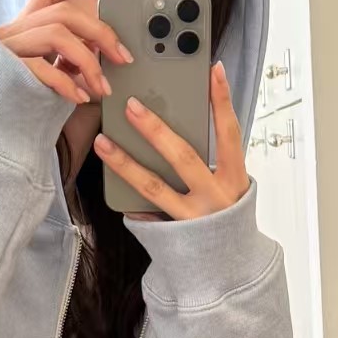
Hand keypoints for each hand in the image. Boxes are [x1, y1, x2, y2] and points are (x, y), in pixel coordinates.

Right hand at [0, 0, 133, 104]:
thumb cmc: (17, 99)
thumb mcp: (47, 72)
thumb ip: (67, 58)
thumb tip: (100, 53)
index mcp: (25, 25)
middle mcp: (14, 29)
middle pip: (63, 12)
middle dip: (99, 32)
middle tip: (123, 57)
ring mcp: (7, 48)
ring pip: (56, 33)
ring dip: (88, 61)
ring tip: (103, 88)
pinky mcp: (5, 69)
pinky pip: (42, 66)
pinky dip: (67, 82)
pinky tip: (80, 98)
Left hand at [93, 61, 249, 221]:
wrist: (230, 267)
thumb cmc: (225, 215)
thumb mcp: (228, 184)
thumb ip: (211, 157)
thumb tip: (176, 122)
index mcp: (235, 179)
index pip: (229, 134)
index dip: (222, 102)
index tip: (214, 70)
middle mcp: (215, 197)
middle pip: (184, 157)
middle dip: (157, 129)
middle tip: (131, 105)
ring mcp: (193, 217)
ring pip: (153, 187)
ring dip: (125, 162)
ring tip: (103, 141)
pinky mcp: (173, 235)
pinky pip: (146, 213)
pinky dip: (128, 198)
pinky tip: (109, 183)